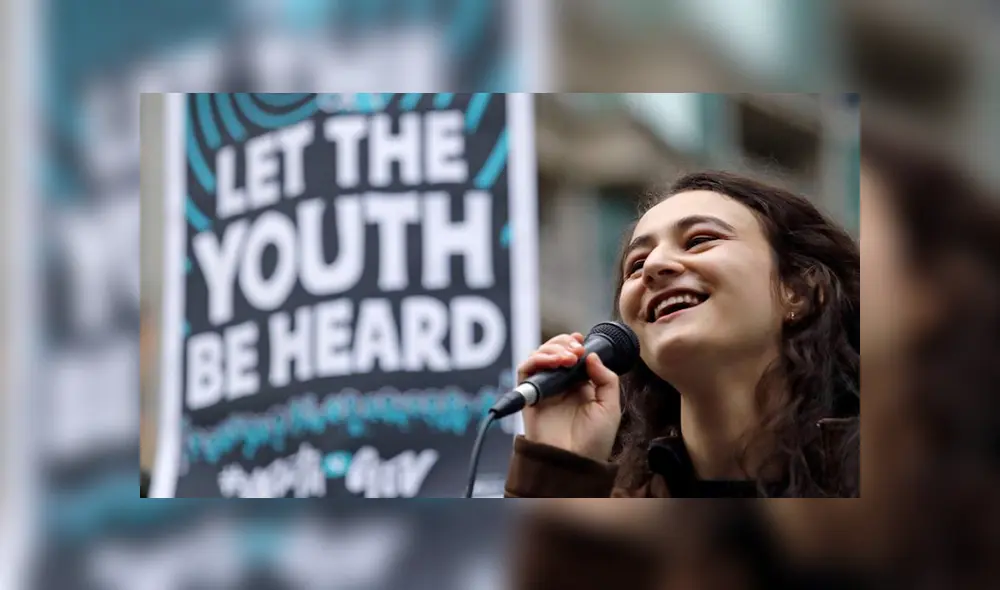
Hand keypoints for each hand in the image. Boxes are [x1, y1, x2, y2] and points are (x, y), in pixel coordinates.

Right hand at [517, 333, 621, 462]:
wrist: (575, 461)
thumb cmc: (594, 441)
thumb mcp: (610, 406)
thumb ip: (606, 378)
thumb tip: (591, 355)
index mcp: (579, 386)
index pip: (571, 355)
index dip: (573, 344)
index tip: (581, 341)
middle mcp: (560, 385)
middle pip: (553, 351)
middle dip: (563, 344)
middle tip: (575, 350)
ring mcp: (544, 390)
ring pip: (538, 357)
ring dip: (551, 349)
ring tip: (567, 357)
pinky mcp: (529, 397)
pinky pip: (525, 370)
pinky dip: (537, 359)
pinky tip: (553, 362)